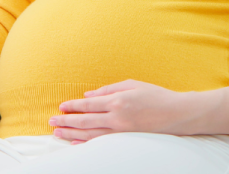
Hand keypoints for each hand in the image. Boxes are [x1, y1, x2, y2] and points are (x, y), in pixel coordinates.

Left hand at [49, 80, 199, 142]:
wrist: (178, 114)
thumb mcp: (132, 84)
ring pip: (90, 134)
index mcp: (118, 100)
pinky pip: (102, 143)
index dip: (73, 106)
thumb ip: (109, 89)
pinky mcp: (126, 140)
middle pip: (85, 121)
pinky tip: (76, 143)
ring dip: (72, 134)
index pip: (89, 104)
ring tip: (57, 133)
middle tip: (51, 121)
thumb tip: (89, 95)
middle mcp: (117, 117)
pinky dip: (87, 144)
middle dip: (66, 121)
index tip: (61, 107)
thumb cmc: (156, 95)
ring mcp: (121, 131)